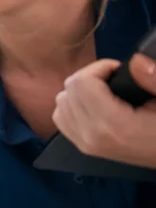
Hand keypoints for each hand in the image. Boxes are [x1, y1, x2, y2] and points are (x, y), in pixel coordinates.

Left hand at [53, 54, 155, 168]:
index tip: (118, 70)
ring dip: (78, 91)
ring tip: (103, 91)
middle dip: (90, 77)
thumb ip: (152, 80)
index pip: (81, 83)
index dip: (100, 68)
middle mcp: (92, 135)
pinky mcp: (82, 147)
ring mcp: (84, 143)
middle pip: (69, 89)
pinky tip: (92, 104)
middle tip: (112, 79)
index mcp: (113, 124)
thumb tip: (135, 61)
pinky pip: (60, 117)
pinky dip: (72, 106)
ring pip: (61, 102)